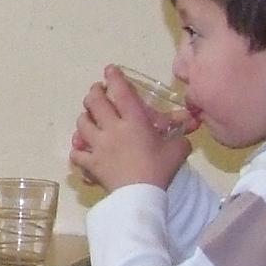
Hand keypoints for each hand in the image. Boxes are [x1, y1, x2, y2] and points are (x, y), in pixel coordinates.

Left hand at [69, 65, 191, 193]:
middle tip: (96, 90)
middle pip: (95, 103)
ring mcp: (98, 146)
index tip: (109, 70)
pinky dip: (77, 151)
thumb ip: (180, 137)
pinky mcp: (91, 163)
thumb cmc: (159, 169)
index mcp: (134, 122)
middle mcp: (112, 129)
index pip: (121, 93)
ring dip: (84, 118)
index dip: (114, 78)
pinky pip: (77, 154)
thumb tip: (189, 128)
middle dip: (94, 93)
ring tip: (88, 117)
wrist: (140, 195)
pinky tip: (80, 150)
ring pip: (82, 124)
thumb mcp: (177, 150)